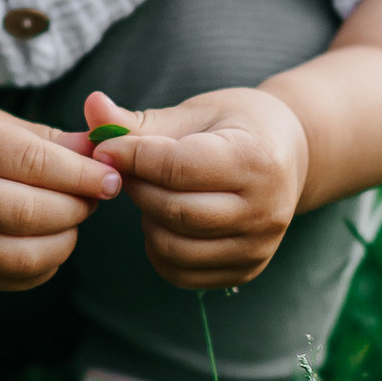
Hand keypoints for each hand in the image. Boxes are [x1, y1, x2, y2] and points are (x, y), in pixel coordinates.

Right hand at [0, 102, 122, 289]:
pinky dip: (44, 265)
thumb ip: (46, 139)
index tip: (112, 178)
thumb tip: (104, 151)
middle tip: (93, 199)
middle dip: (78, 208)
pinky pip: (14, 279)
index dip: (83, 174)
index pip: (36, 164)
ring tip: (70, 222)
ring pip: (26, 255)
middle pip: (33, 213)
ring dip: (65, 241)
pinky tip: (46, 244)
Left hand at [85, 85, 309, 287]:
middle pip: (173, 210)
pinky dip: (159, 250)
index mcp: (256, 160)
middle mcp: (265, 210)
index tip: (105, 146)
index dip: (130, 156)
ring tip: (150, 193)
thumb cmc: (237, 126)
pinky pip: (182, 273)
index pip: (177, 168)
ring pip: (173, 247)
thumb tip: (91, 107)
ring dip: (146, 220)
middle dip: (136, 188)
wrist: (290, 153)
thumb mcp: (196, 113)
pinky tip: (163, 221)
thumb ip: (141, 121)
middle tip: (124, 170)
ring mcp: (258, 246)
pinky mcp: (247, 270)